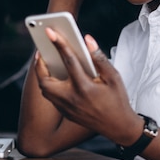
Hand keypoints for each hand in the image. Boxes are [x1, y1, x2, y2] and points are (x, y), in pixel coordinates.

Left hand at [33, 27, 138, 144]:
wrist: (119, 127)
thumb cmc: (117, 100)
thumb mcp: (113, 77)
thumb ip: (99, 57)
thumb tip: (87, 40)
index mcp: (84, 87)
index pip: (68, 60)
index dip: (59, 43)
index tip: (50, 31)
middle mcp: (72, 98)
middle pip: (45, 79)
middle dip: (40, 64)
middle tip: (42, 51)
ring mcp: (66, 108)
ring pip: (45, 90)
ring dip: (42, 76)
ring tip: (45, 62)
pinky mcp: (65, 113)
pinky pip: (51, 97)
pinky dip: (49, 86)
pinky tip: (54, 77)